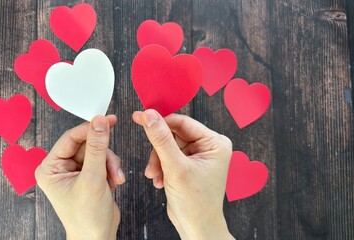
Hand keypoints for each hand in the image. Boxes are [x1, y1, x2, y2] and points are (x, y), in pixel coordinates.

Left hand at [35, 115, 124, 239]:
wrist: (97, 238)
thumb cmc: (87, 217)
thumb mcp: (93, 179)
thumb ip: (97, 148)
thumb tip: (99, 122)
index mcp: (50, 168)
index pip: (71, 138)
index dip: (90, 128)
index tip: (108, 120)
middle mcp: (60, 167)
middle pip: (87, 144)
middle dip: (104, 156)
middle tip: (113, 168)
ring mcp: (75, 171)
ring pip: (98, 152)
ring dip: (110, 164)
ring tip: (114, 180)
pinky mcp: (88, 175)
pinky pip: (103, 161)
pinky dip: (111, 170)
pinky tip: (113, 183)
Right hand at [133, 109, 233, 239]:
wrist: (196, 228)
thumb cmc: (196, 202)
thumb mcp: (176, 168)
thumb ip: (161, 140)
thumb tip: (149, 115)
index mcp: (215, 143)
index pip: (183, 122)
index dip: (160, 120)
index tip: (139, 117)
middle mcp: (208, 147)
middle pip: (174, 134)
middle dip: (159, 150)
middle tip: (151, 164)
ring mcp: (198, 156)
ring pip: (168, 146)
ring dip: (158, 161)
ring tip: (155, 176)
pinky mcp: (188, 165)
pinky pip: (168, 156)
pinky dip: (160, 167)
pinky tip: (160, 181)